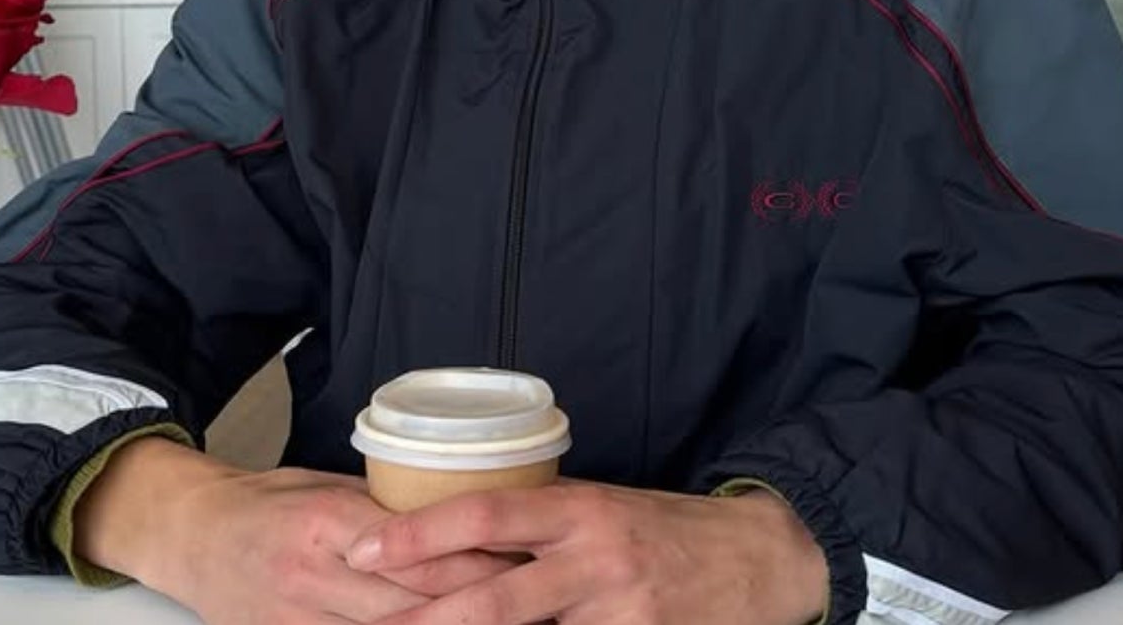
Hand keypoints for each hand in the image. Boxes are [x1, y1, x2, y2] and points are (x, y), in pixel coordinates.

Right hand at [74, 440, 514, 624]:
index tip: (521, 559)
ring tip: (498, 620)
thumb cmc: (269, 501)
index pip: (416, 549)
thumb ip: (385, 508)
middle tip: (528, 601)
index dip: (473, 561)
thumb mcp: (328, 486)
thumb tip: (455, 516)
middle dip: (473, 606)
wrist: (192, 534)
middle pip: (410, 603)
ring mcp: (296, 622)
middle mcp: (312, 576)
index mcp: (329, 522)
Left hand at [343, 481, 828, 624]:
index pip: (484, 516)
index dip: (419, 535)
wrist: (759, 557)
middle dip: (423, 619)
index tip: (363, 546)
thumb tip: (465, 543)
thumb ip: (544, 529)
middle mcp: (593, 557)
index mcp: (578, 508)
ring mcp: (618, 611)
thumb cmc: (667, 530)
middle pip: (493, 596)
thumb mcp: (603, 509)